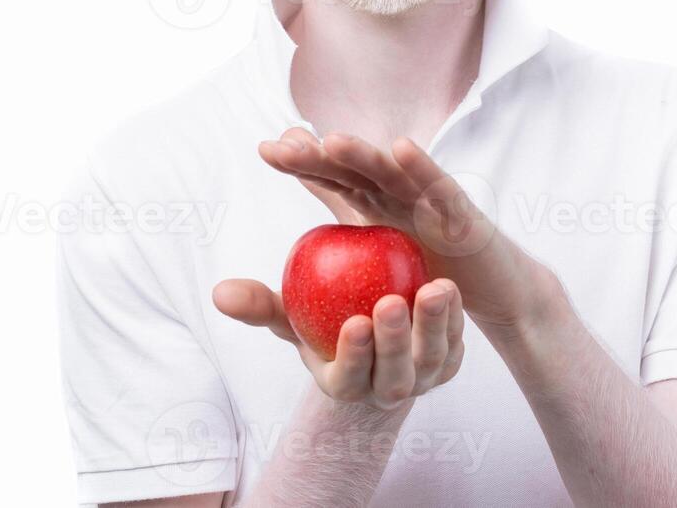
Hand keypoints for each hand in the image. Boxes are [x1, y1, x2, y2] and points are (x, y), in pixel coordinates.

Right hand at [212, 276, 464, 409]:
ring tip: (434, 288)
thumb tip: (220, 292)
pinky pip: (456, 343)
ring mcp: (422, 379)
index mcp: (344, 384)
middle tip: (393, 301)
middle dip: (396, 341)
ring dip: (434, 326)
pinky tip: (450, 287)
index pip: (350, 375)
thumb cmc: (321, 323)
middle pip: (394, 374)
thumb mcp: (291, 314)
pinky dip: (455, 319)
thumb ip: (260, 306)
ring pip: (432, 360)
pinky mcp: (449, 363)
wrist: (371, 338)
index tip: (355, 322)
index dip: (355, 353)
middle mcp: (385, 389)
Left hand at [257, 129, 558, 334]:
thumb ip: (342, 236)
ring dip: (362, 154)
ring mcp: (431, 199)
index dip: (303, 164)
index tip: (266, 149)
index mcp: (378, 205)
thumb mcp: (382, 259)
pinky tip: (402, 148)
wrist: (495, 292)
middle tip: (282, 145)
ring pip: (391, 172)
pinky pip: (439, 188)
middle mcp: (401, 194)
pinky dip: (422, 167)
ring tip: (331, 141)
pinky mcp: (462, 214)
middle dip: (319, 156)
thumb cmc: (437, 272)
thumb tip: (295, 236)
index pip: (334, 180)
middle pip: (353, 171)